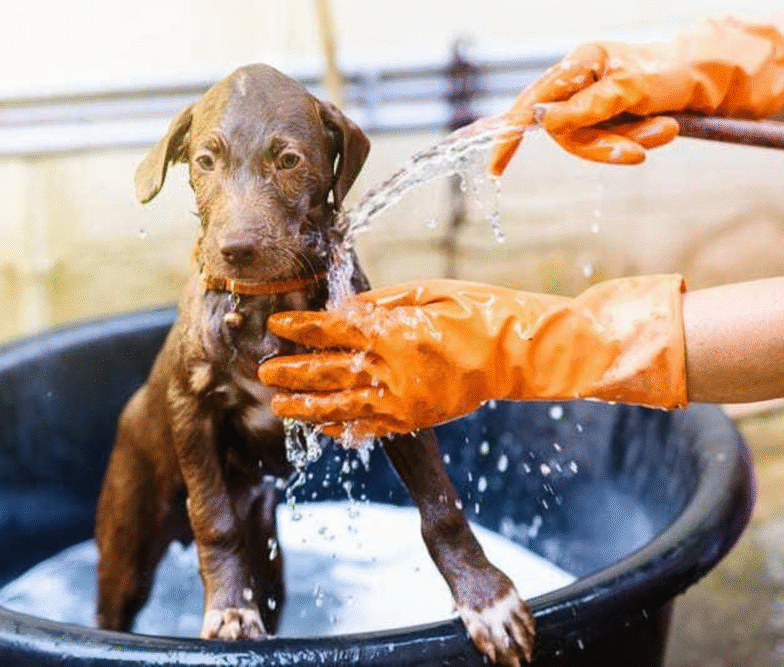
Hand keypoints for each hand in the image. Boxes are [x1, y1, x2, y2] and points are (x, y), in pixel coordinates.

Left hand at [258, 276, 687, 438]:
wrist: (520, 354)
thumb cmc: (479, 312)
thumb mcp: (429, 293)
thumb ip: (381, 304)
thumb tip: (341, 309)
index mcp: (396, 333)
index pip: (333, 329)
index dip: (301, 327)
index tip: (276, 324)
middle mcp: (394, 371)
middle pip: (328, 371)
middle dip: (291, 370)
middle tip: (263, 370)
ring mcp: (404, 401)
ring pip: (342, 406)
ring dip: (306, 407)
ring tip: (278, 404)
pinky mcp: (416, 419)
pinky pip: (371, 428)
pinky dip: (344, 428)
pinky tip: (322, 427)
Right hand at [490, 16, 783, 173]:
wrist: (710, 76)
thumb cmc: (671, 74)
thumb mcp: (632, 90)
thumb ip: (589, 107)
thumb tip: (546, 123)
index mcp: (580, 63)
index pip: (532, 102)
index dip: (510, 135)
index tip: (495, 168)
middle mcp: (580, 82)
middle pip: (566, 132)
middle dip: (604, 145)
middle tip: (643, 150)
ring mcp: (593, 103)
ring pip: (590, 142)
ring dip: (629, 143)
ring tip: (667, 130)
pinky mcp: (608, 119)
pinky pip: (608, 144)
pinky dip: (635, 142)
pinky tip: (664, 127)